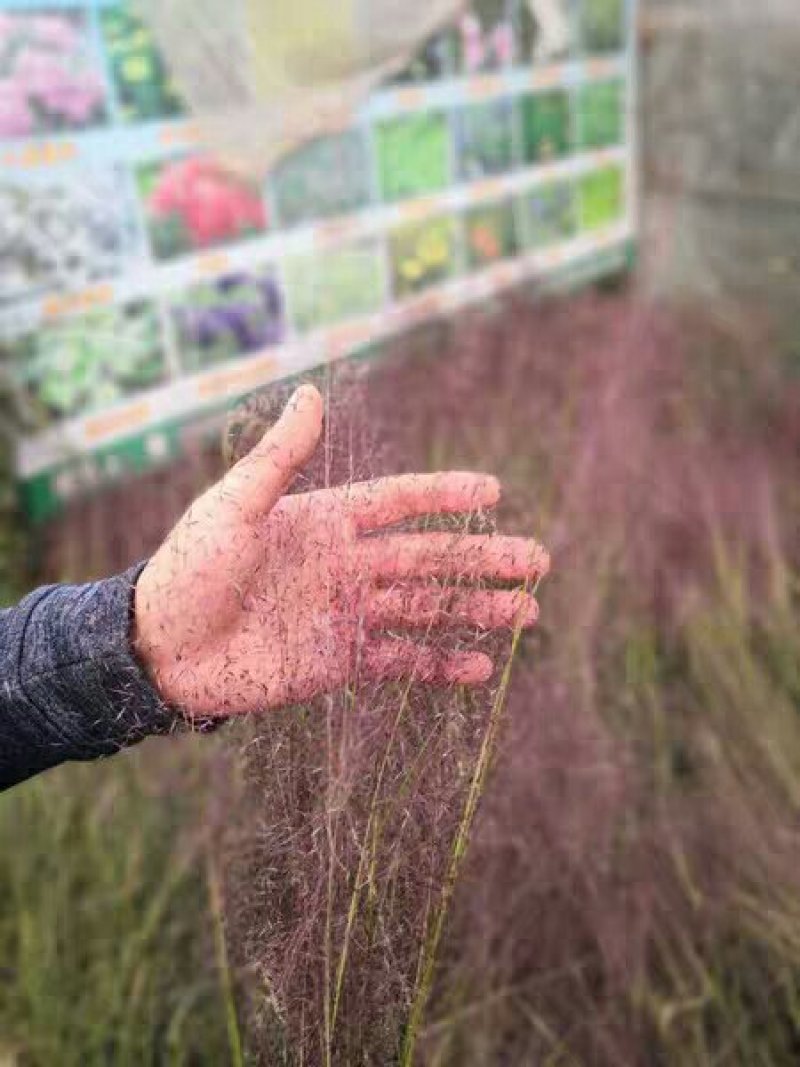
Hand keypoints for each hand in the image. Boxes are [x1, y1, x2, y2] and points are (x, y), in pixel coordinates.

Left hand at [134, 385, 548, 718]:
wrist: (161, 650)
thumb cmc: (190, 569)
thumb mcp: (234, 505)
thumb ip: (280, 457)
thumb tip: (311, 392)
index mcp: (325, 521)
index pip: (400, 501)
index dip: (445, 494)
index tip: (494, 490)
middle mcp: (345, 565)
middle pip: (430, 557)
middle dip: (483, 559)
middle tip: (538, 561)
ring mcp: (346, 615)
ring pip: (426, 608)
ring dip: (476, 610)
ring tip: (528, 613)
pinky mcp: (340, 662)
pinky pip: (402, 661)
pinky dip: (441, 664)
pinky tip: (481, 668)